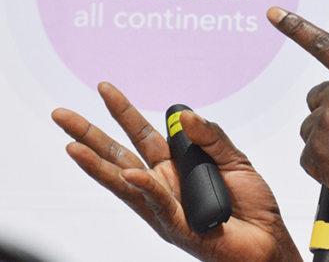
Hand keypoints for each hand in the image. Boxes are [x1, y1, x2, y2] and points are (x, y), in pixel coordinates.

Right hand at [52, 82, 301, 261]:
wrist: (267, 240)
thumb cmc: (251, 205)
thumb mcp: (234, 159)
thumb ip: (210, 135)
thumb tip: (185, 116)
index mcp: (172, 167)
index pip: (140, 134)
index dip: (122, 111)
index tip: (104, 88)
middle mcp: (161, 186)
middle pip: (118, 155)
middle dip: (88, 135)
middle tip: (61, 115)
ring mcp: (164, 208)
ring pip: (124, 182)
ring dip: (97, 164)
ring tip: (73, 146)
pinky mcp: (178, 228)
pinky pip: (159, 204)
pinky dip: (146, 188)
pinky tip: (132, 174)